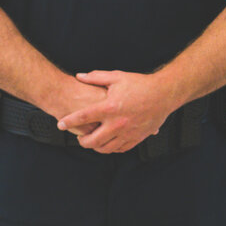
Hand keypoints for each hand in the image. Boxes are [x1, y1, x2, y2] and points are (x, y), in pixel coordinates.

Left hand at [61, 70, 183, 153]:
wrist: (164, 94)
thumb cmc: (141, 84)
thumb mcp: (117, 77)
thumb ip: (96, 77)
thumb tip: (80, 76)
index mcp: (110, 107)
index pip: (83, 117)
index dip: (69, 121)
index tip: (61, 124)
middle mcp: (117, 123)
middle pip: (92, 140)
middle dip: (81, 141)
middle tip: (78, 137)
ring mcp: (127, 133)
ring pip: (105, 149)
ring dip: (95, 147)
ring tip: (91, 141)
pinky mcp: (136, 138)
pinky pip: (120, 149)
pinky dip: (111, 148)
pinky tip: (107, 143)